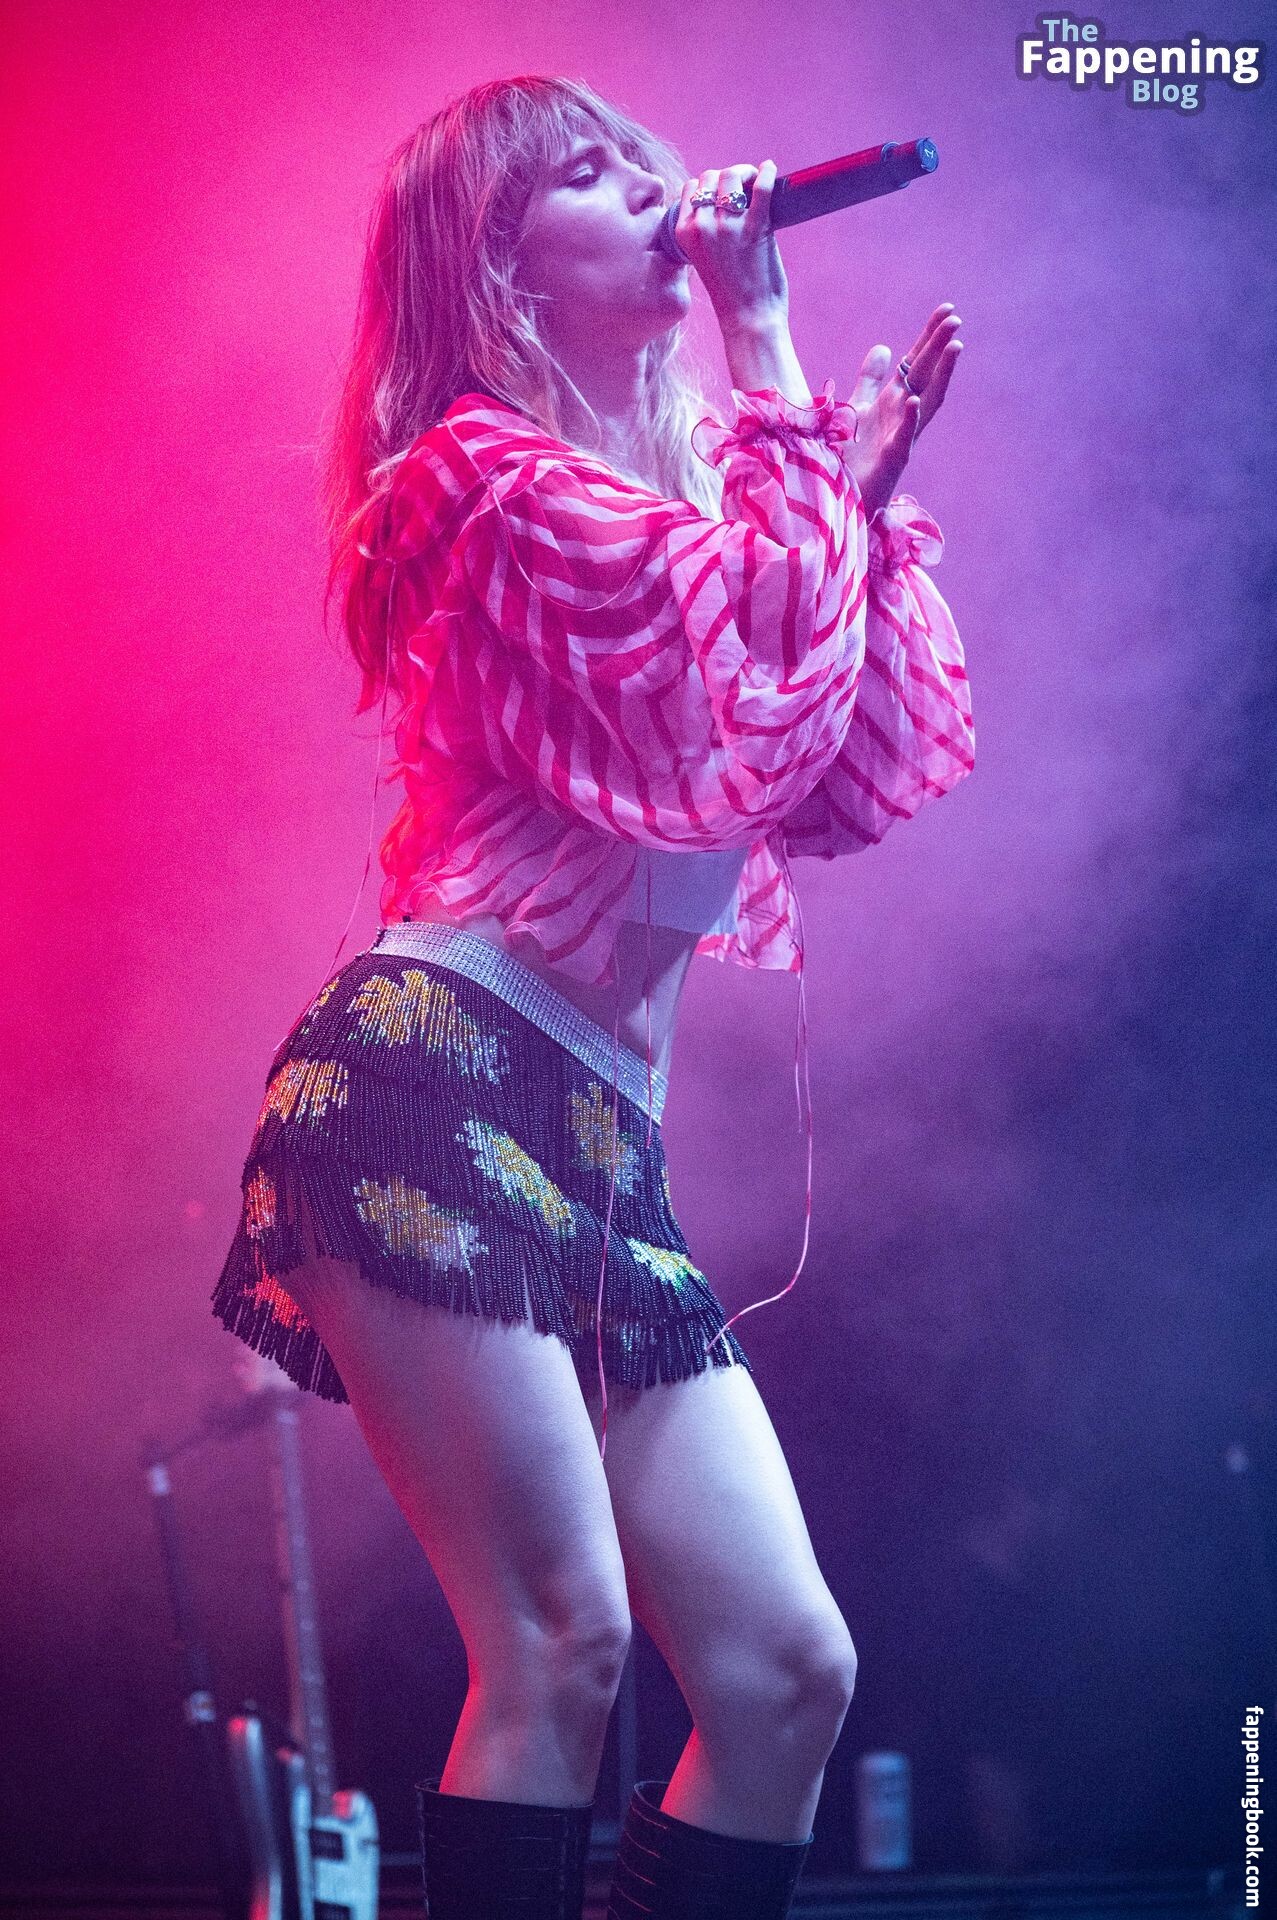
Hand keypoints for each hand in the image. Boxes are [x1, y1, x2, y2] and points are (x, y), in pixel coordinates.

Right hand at [673, 160, 788, 332]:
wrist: (749, 320)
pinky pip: (761, 188)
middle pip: (710, 176)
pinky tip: (770, 169)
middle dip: (726, 176)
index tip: (722, 193)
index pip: (690, 188)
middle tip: (742, 187)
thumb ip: (705, 230)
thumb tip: (724, 196)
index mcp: (684, 234)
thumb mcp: (703, 258)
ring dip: (744, 173)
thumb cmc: (730, 292)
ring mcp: (728, 228)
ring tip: (754, 181)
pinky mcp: (755, 230)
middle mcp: (702, 227)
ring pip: (731, 176)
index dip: (708, 185)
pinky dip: (766, 173)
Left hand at [844, 304, 963, 519]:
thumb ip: (870, 380)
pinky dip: (909, 419)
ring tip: (954, 348)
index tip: (946, 309)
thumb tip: (884, 347)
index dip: (930, 337)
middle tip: (955, 319)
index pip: (916, 363)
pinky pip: (903, 438)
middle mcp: (902, 417)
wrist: (841, 501)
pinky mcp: (891, 462)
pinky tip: (913, 399)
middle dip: (941, 347)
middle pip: (927, 376)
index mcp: (894, 402)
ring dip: (942, 375)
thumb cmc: (850, 458)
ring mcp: (901, 439)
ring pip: (927, 403)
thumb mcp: (858, 409)